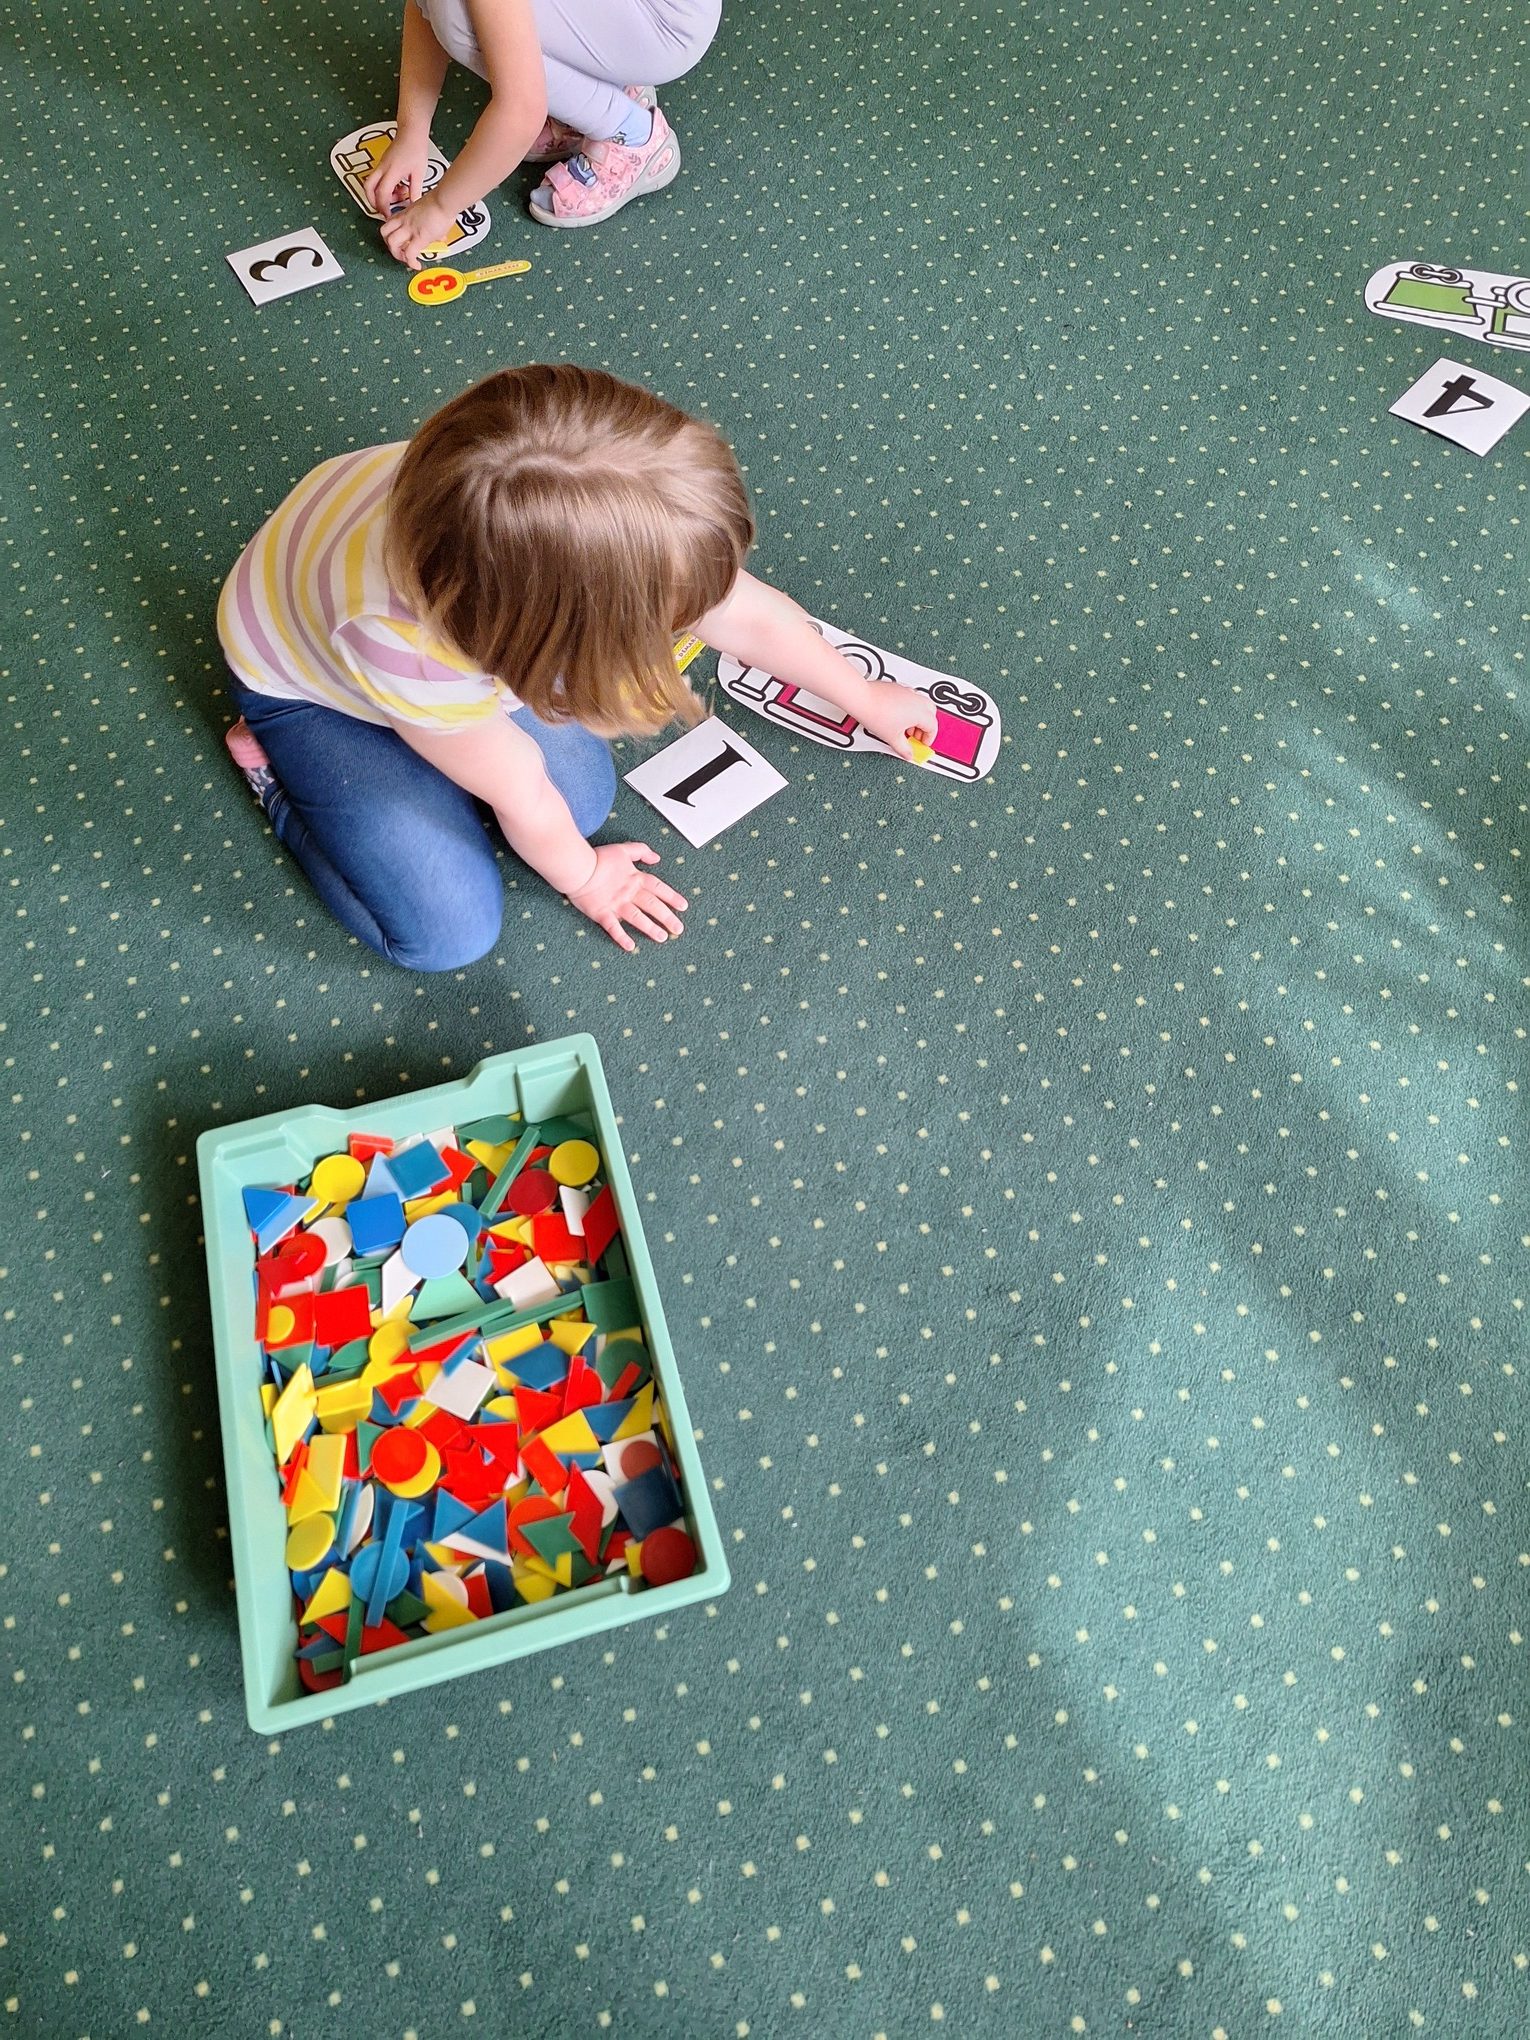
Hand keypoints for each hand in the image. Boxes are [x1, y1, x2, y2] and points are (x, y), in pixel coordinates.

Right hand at [361, 129, 431, 219]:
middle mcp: (382, 168)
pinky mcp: (382, 163)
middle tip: (384, 210)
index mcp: (391, 171)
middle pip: (367, 188)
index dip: (384, 207)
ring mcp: (381, 165)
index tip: (389, 215)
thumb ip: (415, 191)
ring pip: (370, 183)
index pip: (382, 194)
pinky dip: (384, 186)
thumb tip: (413, 205)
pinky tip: (398, 187)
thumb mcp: (419, 174)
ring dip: (379, 194)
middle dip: (372, 202)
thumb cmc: (415, 148)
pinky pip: (377, 178)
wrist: (411, 132)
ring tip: (396, 196)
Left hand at [379, 194, 454, 269]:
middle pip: (384, 233)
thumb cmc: (440, 203)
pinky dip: (411, 262)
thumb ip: (429, 224)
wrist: (444, 201)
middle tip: (400, 252)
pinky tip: (417, 265)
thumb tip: (438, 235)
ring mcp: (410, 229)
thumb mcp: (428, 213)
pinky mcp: (419, 237)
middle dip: (390, 245)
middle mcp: (404, 221)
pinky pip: (409, 254)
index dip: (390, 234)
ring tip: (407, 260)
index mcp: (405, 214)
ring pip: (392, 243)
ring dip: (398, 255)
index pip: (389, 224)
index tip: (399, 242)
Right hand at [567, 845, 687, 951]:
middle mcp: (629, 892)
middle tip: (678, 929)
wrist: (577, 867)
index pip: (659, 888)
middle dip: (667, 918)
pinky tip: (631, 947)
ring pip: (638, 918)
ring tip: (662, 938)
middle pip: (653, 906)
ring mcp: (616, 904)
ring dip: (650, 928)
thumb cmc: (598, 857)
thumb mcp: (623, 849)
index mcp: (635, 878)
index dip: (672, 897)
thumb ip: (641, 851)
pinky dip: (622, 938)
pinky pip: (614, 928)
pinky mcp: (602, 913)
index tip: (683, 907)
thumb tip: (657, 858)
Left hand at [855, 679, 935, 760]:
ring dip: (918, 716)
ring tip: (905, 727)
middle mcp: (917, 699)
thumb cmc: (876, 714)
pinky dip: (909, 708)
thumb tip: (908, 753)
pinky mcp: (898, 688)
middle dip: (926, 726)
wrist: (862, 699)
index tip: (921, 744)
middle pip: (931, 713)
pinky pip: (910, 698)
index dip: (928, 738)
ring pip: (922, 704)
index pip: (933, 727)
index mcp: (920, 712)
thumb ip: (904, 748)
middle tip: (915, 736)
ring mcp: (908, 691)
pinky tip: (897, 716)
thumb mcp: (892, 738)